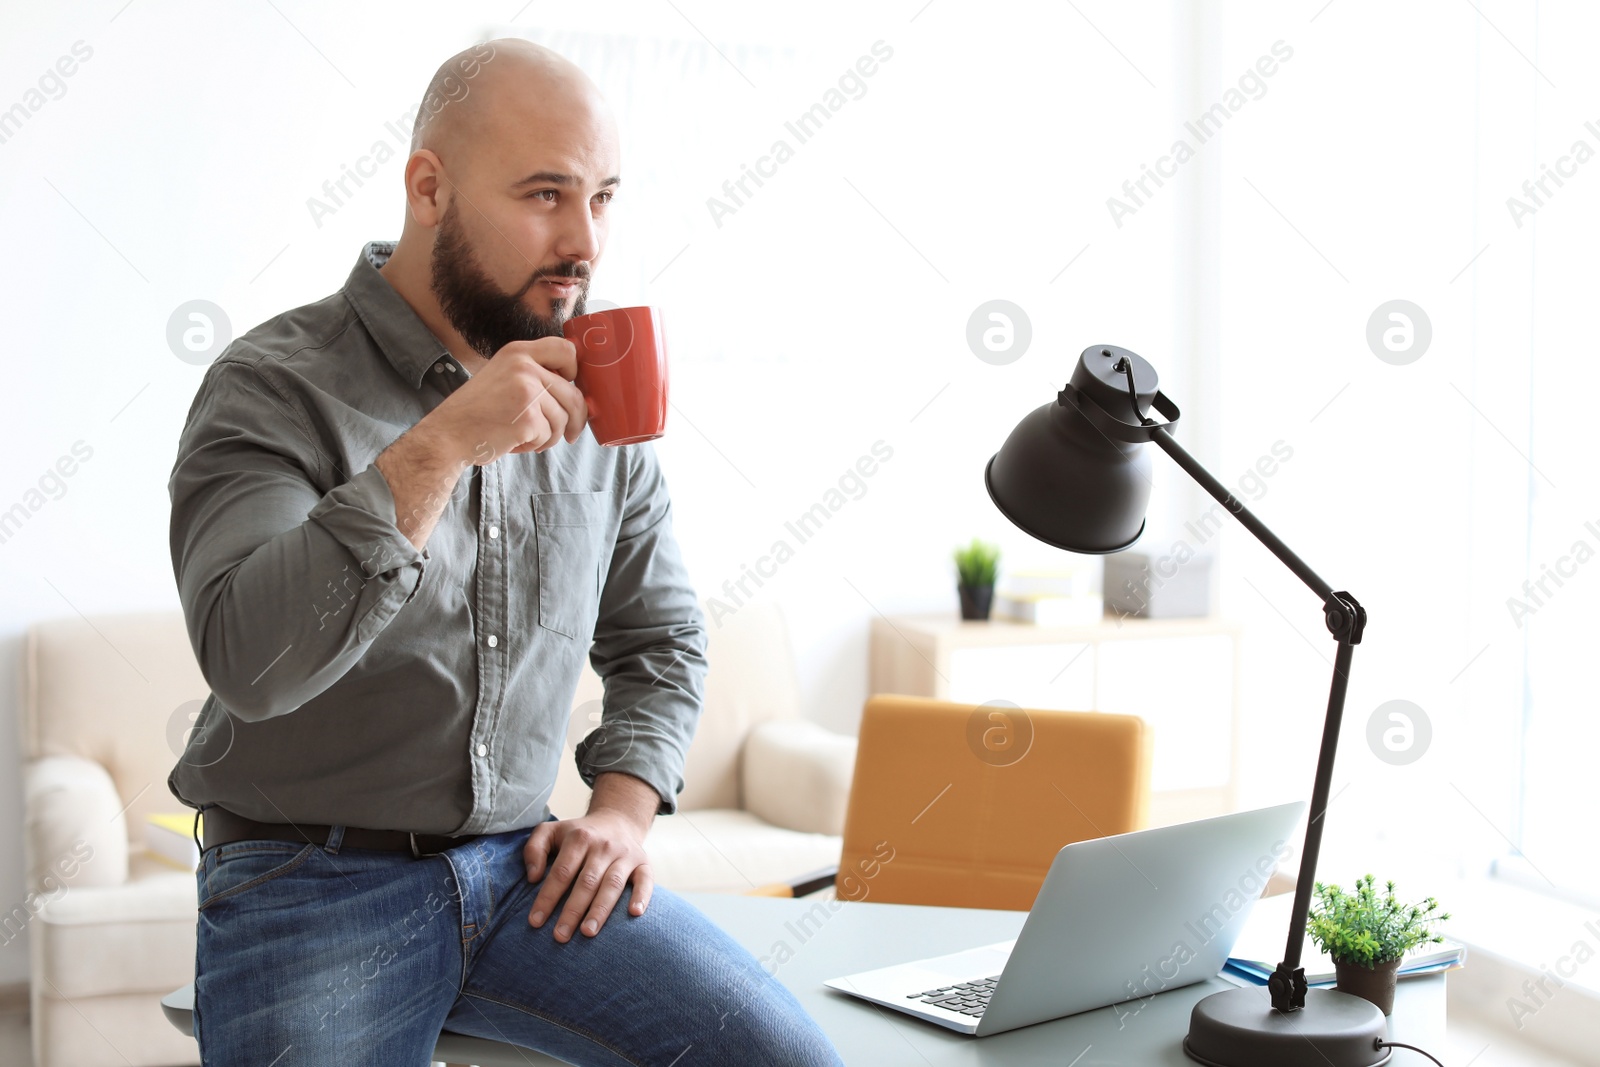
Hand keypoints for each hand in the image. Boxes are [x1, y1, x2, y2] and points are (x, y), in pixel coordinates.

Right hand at [424, 337, 588, 464]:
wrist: (449, 434)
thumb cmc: (478, 412)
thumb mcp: (504, 376)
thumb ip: (534, 374)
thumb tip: (578, 391)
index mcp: (518, 352)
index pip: (568, 350)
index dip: (576, 371)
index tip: (570, 387)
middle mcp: (524, 366)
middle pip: (573, 393)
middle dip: (574, 419)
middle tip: (568, 433)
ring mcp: (526, 391)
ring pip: (564, 418)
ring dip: (551, 435)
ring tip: (526, 436)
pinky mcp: (528, 417)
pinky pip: (550, 435)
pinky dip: (536, 444)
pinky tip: (516, 441)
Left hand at [524, 809, 652, 941]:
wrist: (617, 820)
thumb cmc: (578, 834)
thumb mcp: (550, 832)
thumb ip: (534, 849)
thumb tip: (533, 878)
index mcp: (579, 838)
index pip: (561, 872)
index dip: (547, 897)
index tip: (535, 921)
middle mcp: (604, 846)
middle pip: (587, 882)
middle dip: (572, 910)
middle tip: (560, 936)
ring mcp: (625, 854)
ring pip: (612, 884)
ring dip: (600, 909)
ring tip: (588, 932)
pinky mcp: (643, 863)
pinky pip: (645, 880)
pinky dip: (642, 896)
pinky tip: (634, 914)